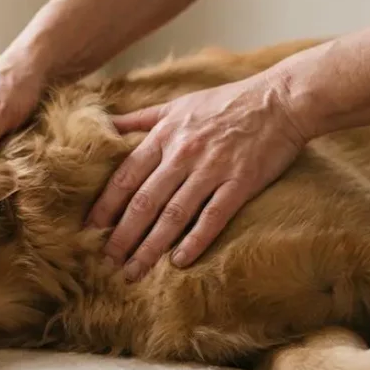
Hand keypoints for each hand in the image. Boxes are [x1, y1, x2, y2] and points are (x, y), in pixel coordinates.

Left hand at [86, 74, 309, 279]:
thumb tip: (104, 125)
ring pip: (173, 214)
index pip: (125, 176)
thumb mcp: (177, 104)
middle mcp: (182, 154)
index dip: (105, 205)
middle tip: (106, 261)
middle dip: (122, 235)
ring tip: (134, 271)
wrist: (280, 99)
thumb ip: (140, 119)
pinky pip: (213, 216)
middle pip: (144, 201)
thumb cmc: (226, 102)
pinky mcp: (240, 181)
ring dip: (151, 246)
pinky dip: (195, 240)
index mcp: (164, 136)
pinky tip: (179, 262)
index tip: (89, 229)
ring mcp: (212, 169)